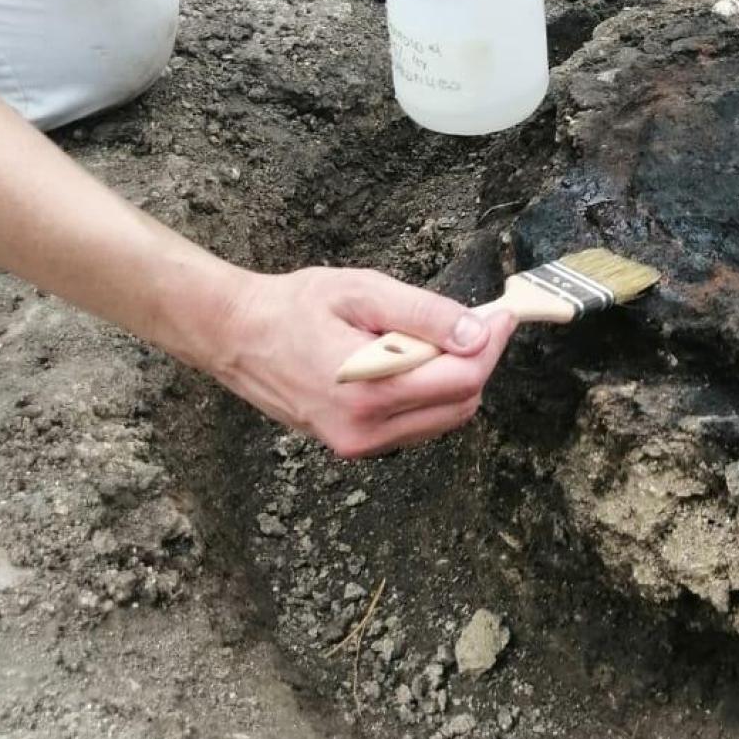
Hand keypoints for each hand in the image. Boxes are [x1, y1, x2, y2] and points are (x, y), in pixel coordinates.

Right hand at [207, 265, 516, 455]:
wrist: (237, 337)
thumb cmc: (294, 307)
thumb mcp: (363, 292)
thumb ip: (423, 314)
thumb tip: (476, 333)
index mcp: (369, 391)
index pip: (462, 380)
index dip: (491, 344)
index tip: (500, 313)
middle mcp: (366, 431)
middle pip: (461, 404)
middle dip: (475, 361)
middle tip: (470, 321)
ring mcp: (359, 445)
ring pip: (443, 419)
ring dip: (452, 379)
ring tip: (429, 338)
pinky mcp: (354, 446)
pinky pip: (416, 424)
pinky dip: (427, 394)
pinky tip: (407, 361)